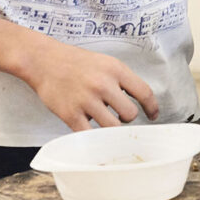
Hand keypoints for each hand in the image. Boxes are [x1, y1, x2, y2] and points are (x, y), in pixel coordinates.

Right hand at [25, 38, 158, 129]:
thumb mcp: (106, 62)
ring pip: (112, 128)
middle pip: (130, 114)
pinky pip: (89, 135)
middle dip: (127, 118)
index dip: (152, 107)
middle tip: (119, 115)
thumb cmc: (78, 63)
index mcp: (116, 70)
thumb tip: (141, 100)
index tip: (153, 115)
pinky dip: (94, 138)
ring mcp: (86, 100)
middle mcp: (103, 85)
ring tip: (106, 122)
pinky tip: (94, 134)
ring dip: (112, 129)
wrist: (45, 61)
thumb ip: (122, 80)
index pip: (144, 92)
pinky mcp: (70, 114)